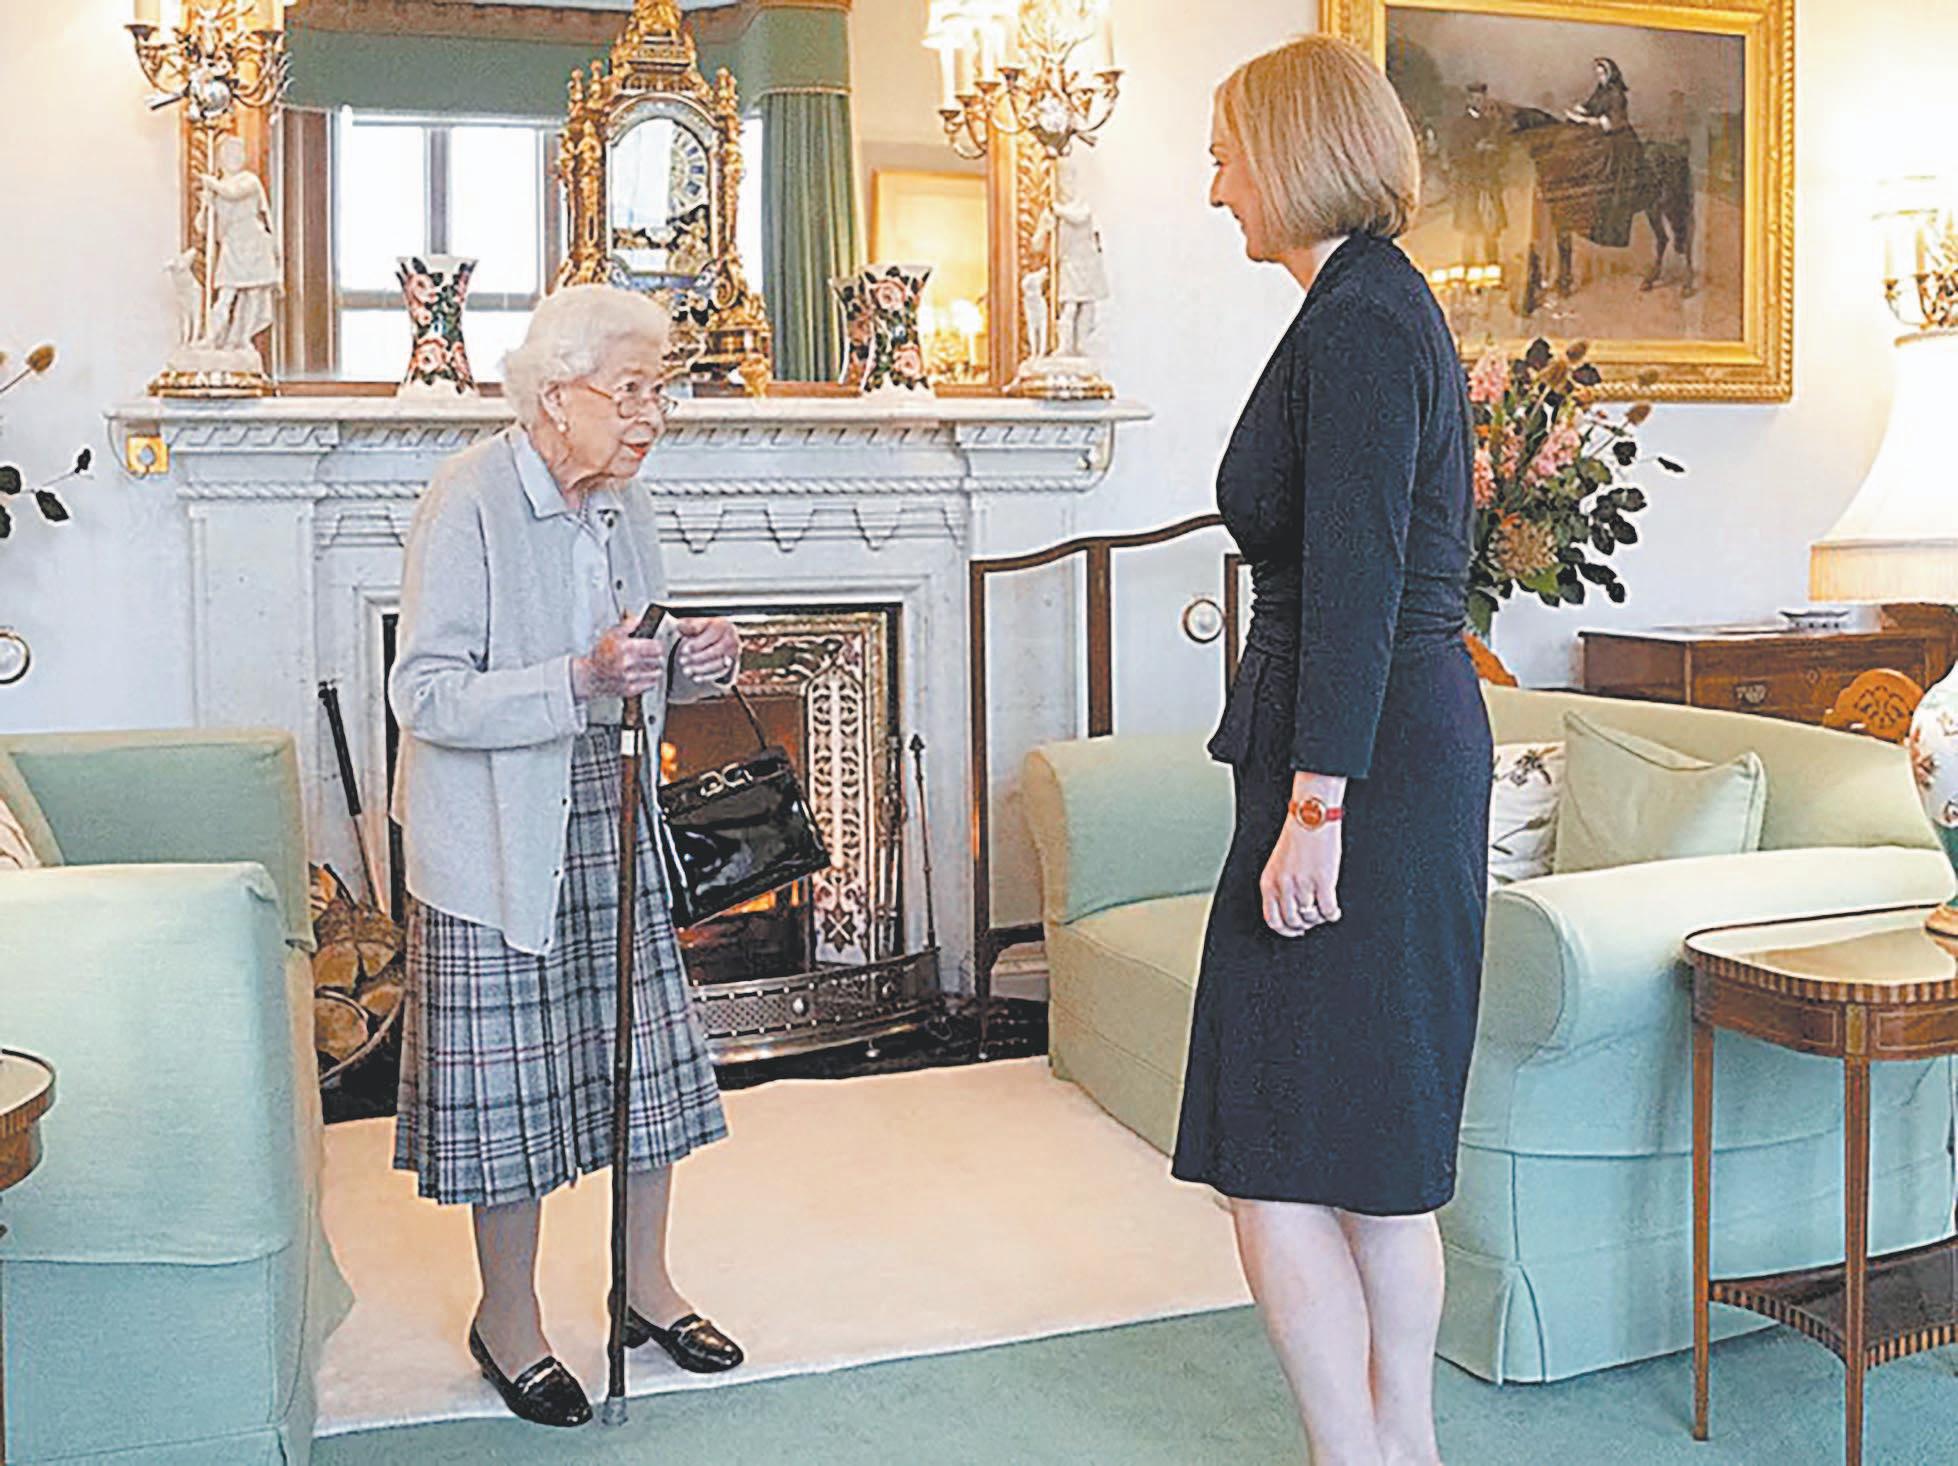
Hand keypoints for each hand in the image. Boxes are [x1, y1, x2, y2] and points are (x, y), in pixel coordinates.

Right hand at [573, 613, 667, 699]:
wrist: (589, 676)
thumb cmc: (600, 655)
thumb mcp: (611, 634)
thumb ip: (628, 624)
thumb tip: (641, 619)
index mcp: (626, 647)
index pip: (656, 647)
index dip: (658, 646)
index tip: (657, 646)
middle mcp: (628, 663)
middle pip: (658, 660)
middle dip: (657, 657)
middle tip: (654, 656)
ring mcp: (629, 677)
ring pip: (656, 673)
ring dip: (655, 669)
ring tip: (649, 666)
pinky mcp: (629, 690)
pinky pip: (650, 685)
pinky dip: (650, 680)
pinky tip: (643, 676)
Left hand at [674, 616, 739, 682]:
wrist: (715, 638)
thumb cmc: (702, 629)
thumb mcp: (694, 624)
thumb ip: (688, 625)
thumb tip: (680, 627)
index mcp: (723, 625)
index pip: (711, 635)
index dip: (697, 644)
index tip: (683, 650)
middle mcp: (732, 638)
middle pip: (717, 650)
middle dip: (698, 658)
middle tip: (682, 661)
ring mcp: (733, 653)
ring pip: (719, 663)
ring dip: (701, 669)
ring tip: (686, 671)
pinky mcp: (732, 664)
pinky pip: (721, 673)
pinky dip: (707, 677)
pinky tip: (695, 678)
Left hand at [1260, 816, 1342, 938]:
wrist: (1311, 817)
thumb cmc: (1297, 836)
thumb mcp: (1278, 863)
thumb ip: (1280, 886)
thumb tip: (1292, 909)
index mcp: (1269, 882)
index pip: (1272, 919)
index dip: (1285, 930)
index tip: (1296, 930)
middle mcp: (1283, 886)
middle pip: (1293, 921)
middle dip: (1305, 924)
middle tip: (1313, 918)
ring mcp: (1302, 885)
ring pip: (1310, 918)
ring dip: (1319, 918)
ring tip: (1324, 911)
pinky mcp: (1322, 882)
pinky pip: (1328, 910)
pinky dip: (1332, 914)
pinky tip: (1334, 910)